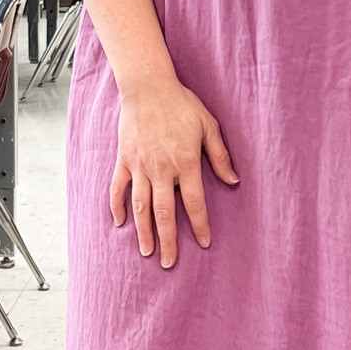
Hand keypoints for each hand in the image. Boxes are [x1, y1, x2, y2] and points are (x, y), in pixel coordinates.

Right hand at [110, 76, 237, 267]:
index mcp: (185, 163)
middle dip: (168, 241)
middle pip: (165, 213)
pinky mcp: (124, 160)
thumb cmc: (181, 104)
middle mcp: (161, 169)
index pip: (194, 203)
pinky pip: (118, 187)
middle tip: (169, 262)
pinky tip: (119, 223)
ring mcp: (140, 166)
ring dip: (144, 231)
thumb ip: (220, 156)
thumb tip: (234, 181)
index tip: (204, 243)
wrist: (148, 87)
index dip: (200, 225)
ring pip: (140, 206)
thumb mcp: (209, 126)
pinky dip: (116, 206)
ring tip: (147, 252)